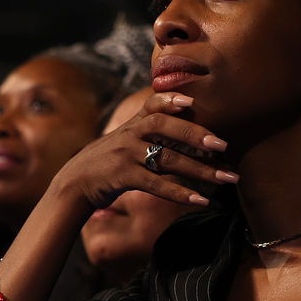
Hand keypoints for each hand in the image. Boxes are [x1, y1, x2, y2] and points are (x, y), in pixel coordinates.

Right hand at [52, 92, 235, 210]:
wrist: (72, 185)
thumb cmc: (105, 164)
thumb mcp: (123, 142)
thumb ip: (149, 135)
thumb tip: (185, 132)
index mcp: (132, 125)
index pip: (151, 104)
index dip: (171, 99)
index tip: (193, 102)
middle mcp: (129, 135)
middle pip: (164, 126)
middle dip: (195, 133)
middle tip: (223, 146)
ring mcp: (125, 155)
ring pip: (167, 158)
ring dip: (201, 170)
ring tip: (227, 178)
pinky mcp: (122, 177)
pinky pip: (156, 184)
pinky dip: (180, 193)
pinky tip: (201, 201)